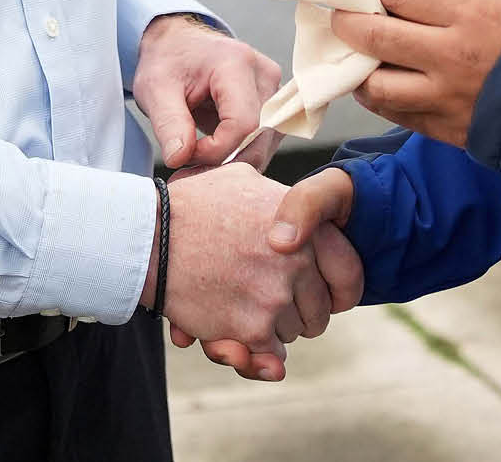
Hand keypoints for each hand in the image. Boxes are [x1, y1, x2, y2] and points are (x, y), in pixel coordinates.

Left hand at [134, 14, 282, 170]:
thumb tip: (179, 158)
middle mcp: (263, 74)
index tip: (186, 153)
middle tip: (193, 163)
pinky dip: (241, 151)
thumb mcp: (155, 89)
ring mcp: (273, 88)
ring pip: (265, 143)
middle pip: (259, 137)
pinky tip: (216, 147)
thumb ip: (169, 124)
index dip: (215, 150)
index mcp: (236, 64)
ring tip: (202, 152)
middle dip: (226, 160)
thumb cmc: (168, 62)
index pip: (242, 125)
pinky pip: (264, 139)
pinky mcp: (273, 102)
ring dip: (234, 157)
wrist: (179, 44)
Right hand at [181, 167, 363, 379]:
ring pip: (295, 333)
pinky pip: (271, 354)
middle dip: (299, 310)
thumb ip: (274, 188)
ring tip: (244, 304)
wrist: (150, 238)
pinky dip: (256, 349)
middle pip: (320, 310)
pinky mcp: (252, 328)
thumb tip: (287, 147)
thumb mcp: (244, 179)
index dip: (340, 289)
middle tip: (268, 298)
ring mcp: (277, 296)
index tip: (327, 295)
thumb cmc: (195, 207)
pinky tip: (235, 326)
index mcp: (305, 226)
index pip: (350, 272)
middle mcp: (298, 261)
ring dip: (275, 328)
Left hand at [331, 0, 500, 146]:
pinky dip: (384, 102)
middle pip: (374, 36)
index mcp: (471, 14)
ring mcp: (446, 99)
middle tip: (338, 13)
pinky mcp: (452, 133)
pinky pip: (401, 117)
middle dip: (346, 22)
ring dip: (359, 70)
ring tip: (356, 58)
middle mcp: (448, 56)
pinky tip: (382, 90)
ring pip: (378, 86)